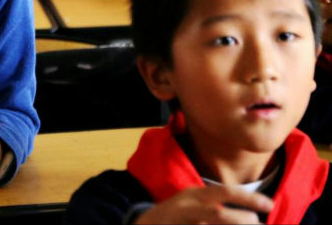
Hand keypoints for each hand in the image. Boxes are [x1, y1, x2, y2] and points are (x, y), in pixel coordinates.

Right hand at [135, 184, 272, 223]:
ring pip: (214, 223)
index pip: (225, 192)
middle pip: (219, 214)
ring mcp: (182, 222)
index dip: (249, 198)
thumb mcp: (193, 203)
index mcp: (195, 195)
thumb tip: (251, 217)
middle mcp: (188, 207)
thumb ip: (215, 205)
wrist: (144, 224)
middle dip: (243, 221)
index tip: (270, 205)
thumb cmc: (178, 214)